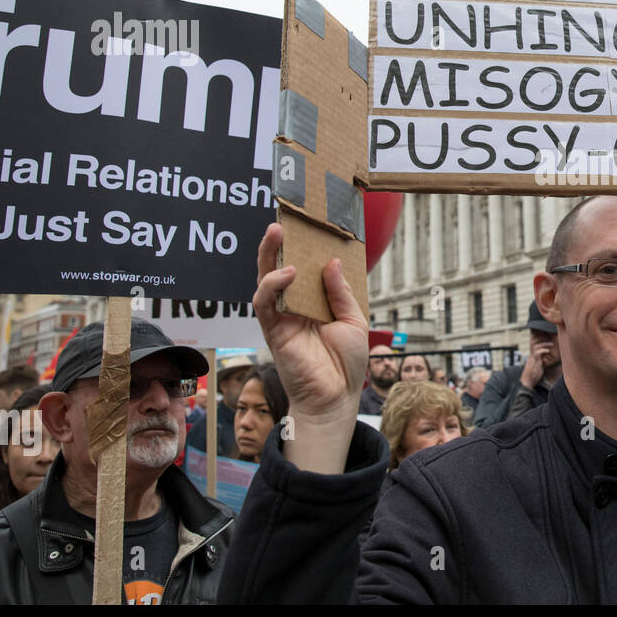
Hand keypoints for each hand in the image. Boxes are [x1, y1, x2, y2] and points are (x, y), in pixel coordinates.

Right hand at [252, 223, 365, 471]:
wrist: (336, 396)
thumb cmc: (346, 362)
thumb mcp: (353, 320)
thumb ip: (341, 292)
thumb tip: (332, 262)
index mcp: (314, 302)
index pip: (304, 268)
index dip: (302, 247)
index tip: (305, 224)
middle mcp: (295, 306)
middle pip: (278, 268)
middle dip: (276, 244)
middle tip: (280, 220)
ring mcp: (281, 317)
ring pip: (265, 280)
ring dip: (268, 256)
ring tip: (277, 234)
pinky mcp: (273, 330)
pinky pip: (264, 304)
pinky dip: (272, 285)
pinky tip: (287, 273)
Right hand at [520, 342, 550, 388]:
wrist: (528, 381)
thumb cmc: (534, 374)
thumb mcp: (538, 365)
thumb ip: (541, 360)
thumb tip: (545, 357)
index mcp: (532, 355)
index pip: (534, 344)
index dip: (539, 340)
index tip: (547, 338)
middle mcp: (531, 355)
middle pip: (533, 342)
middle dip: (541, 339)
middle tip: (549, 338)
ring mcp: (532, 358)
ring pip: (536, 346)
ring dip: (544, 343)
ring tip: (551, 344)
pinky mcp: (534, 361)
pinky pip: (537, 353)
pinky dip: (543, 350)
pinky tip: (548, 351)